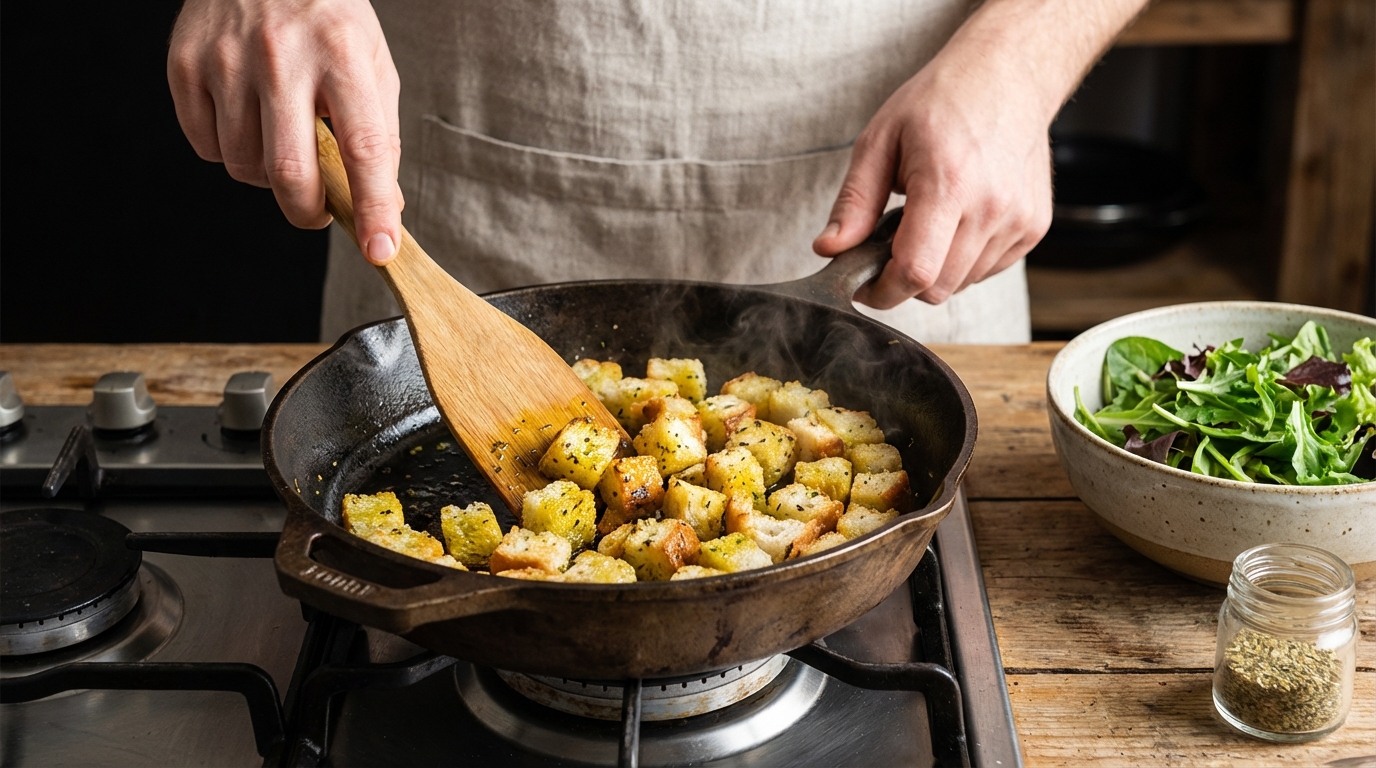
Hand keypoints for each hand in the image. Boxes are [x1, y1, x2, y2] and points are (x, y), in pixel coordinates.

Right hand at [168, 0, 403, 262]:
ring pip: (243, 167)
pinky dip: (229, 152)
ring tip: (282, 139)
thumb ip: (381, 135)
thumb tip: (384, 208)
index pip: (364, 148)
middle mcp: (281, 57)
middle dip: (308, 213)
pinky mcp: (185, 65)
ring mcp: (226, 60)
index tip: (381, 249)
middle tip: (320, 212)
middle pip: (289, 173)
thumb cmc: (326, 20)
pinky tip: (247, 119)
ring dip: (268, 177)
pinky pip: (206, 147)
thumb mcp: (372, 63)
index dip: (373, 207)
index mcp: (342, 54)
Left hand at [813, 52, 1052, 308]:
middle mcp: (991, 206)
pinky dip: (965, 259)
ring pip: (963, 283)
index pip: (916, 271)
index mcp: (949, 183)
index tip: (865, 285)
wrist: (1007, 75)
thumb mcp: (880, 140)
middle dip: (905, 280)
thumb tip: (829, 248)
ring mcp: (1019, 219)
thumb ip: (854, 202)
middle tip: (890, 244)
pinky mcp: (1034, 226)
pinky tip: (958, 219)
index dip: (883, 291)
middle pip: (938, 288)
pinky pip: (988, 270)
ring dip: (937, 269)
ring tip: (929, 221)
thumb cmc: (942, 100)